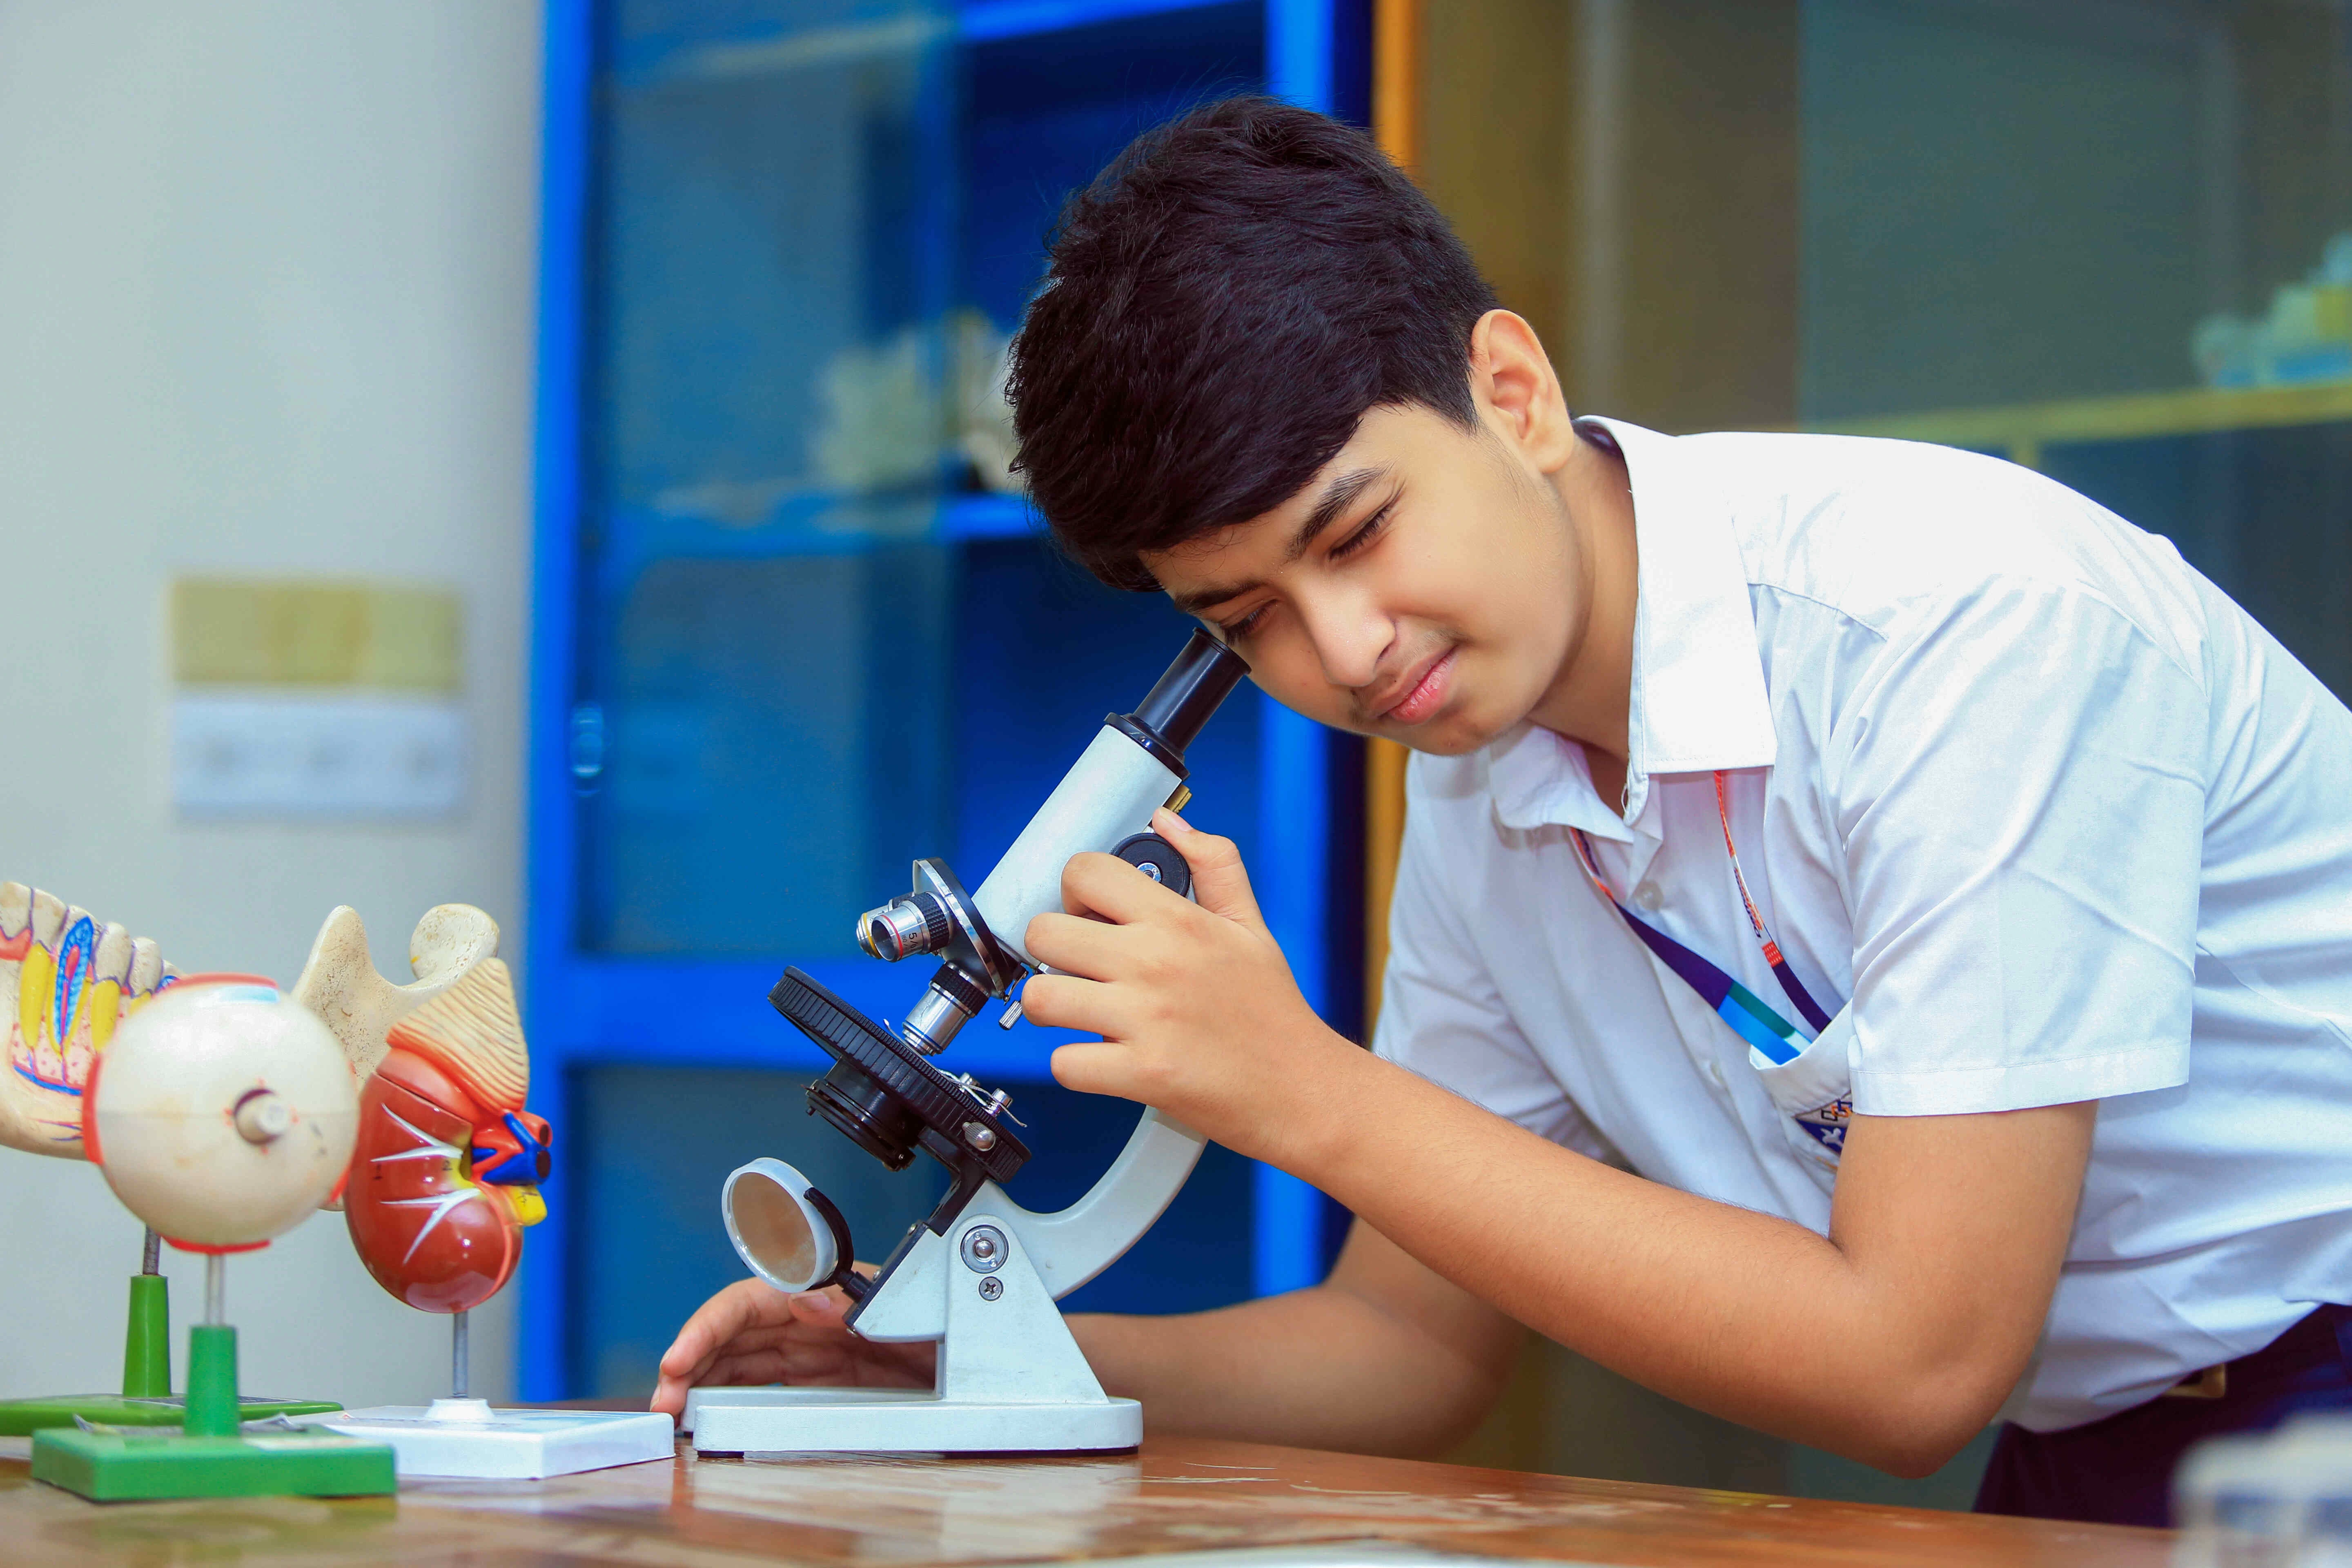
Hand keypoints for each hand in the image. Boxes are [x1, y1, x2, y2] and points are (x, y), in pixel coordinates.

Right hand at [648, 1272, 933, 1420]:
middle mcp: (809, 1321)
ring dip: (701, 1385)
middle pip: (733, 1335)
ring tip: (672, 1414)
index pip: (750, 1303)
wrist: (979, 1362)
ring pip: (738, 1364)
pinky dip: (727, 1400)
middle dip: (690, 1362)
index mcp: (824, 1294)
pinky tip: (705, 1416)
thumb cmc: (946, 1323)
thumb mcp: (907, 1309)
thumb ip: (856, 1304)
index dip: (709, 1326)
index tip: (680, 1357)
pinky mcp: (817, 1385)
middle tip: (663, 1401)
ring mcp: (810, 1354)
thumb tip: (804, 1301)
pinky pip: (761, 1388)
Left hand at [1020, 809, 1360, 1170]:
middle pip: (1043, 932)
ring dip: (1053, 1009)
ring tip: (1083, 1014)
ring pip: (1041, 997)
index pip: (1084, 871)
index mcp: (1177, 920)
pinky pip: (1063, 1063)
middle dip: (1051, 951)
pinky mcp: (1141, 1074)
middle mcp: (1155, 961)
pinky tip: (1103, 1059)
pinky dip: (1075, 1066)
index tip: (1089, 916)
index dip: (1074, 892)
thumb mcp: (1250, 925)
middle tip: (1080, 969)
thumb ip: (1212, 864)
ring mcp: (1144, 1019)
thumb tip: (1169, 821)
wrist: (1303, 1089)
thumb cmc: (1272, 1011)